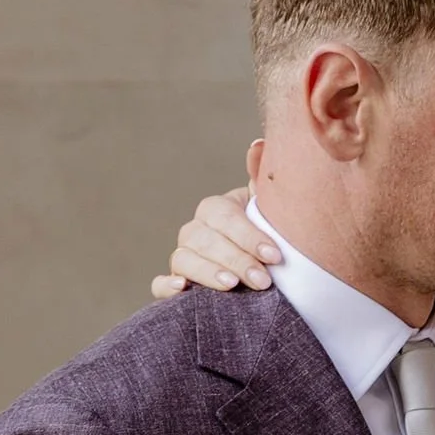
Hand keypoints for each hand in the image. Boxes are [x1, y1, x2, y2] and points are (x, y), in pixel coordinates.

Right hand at [148, 153, 280, 300]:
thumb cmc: (268, 236)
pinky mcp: (175, 283)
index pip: (225, 217)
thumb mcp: (269, 209)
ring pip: (184, 260)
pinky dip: (166, 287)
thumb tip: (258, 145)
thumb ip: (264, 179)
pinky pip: (159, 284)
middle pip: (205, 240)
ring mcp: (183, 256)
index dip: (248, 236)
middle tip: (262, 280)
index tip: (274, 255)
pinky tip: (182, 289)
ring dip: (207, 272)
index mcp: (217, 210)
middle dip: (235, 260)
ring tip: (232, 286)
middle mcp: (195, 231)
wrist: (264, 269)